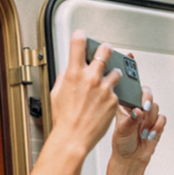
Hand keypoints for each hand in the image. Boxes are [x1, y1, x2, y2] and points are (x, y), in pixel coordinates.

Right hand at [50, 30, 122, 154]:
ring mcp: (104, 88)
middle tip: (105, 52)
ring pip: (116, 72)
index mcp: (74, 73)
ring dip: (112, 74)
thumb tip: (70, 70)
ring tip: (107, 82)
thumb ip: (66, 78)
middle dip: (105, 50)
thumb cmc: (64, 120)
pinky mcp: (113, 100)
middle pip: (105, 50)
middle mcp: (91, 77)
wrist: (73, 138)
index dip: (81, 36)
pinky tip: (104, 102)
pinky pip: (116, 92)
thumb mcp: (57, 93)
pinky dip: (111, 95)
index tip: (82, 36)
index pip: (78, 42)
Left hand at [112, 86, 165, 165]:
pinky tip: (149, 135)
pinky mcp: (156, 123)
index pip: (135, 91)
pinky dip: (157, 127)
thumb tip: (138, 110)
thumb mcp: (122, 131)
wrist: (130, 159)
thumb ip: (131, 120)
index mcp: (125, 106)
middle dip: (147, 108)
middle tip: (144, 115)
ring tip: (142, 133)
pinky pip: (162, 118)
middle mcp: (137, 108)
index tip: (142, 104)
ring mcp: (147, 115)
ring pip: (156, 108)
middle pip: (148, 97)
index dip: (141, 94)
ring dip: (149, 121)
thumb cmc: (122, 144)